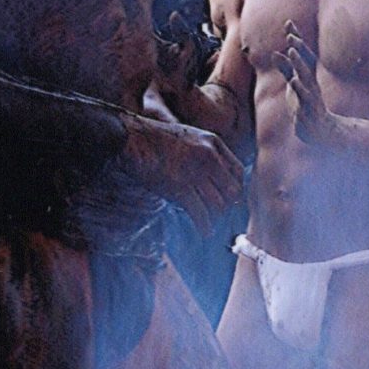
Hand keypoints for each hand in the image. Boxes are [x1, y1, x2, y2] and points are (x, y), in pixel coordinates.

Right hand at [125, 114, 242, 219]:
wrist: (130, 137)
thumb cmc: (154, 138)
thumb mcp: (188, 136)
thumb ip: (205, 152)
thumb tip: (217, 178)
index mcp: (213, 143)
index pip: (238, 172)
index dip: (236, 188)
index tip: (229, 197)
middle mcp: (209, 157)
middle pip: (232, 191)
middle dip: (226, 204)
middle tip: (217, 211)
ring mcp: (194, 172)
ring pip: (218, 205)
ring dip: (214, 216)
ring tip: (208, 220)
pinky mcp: (179, 188)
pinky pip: (200, 214)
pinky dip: (204, 226)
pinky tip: (205, 232)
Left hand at [278, 24, 338, 144]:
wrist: (322, 131)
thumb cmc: (306, 105)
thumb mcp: (294, 84)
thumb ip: (286, 69)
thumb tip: (275, 53)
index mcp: (308, 77)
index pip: (303, 55)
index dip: (296, 40)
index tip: (289, 23)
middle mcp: (312, 85)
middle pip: (305, 64)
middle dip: (299, 50)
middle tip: (291, 38)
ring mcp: (312, 98)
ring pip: (306, 79)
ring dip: (300, 65)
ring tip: (292, 52)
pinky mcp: (310, 111)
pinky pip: (305, 100)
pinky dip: (300, 90)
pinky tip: (294, 81)